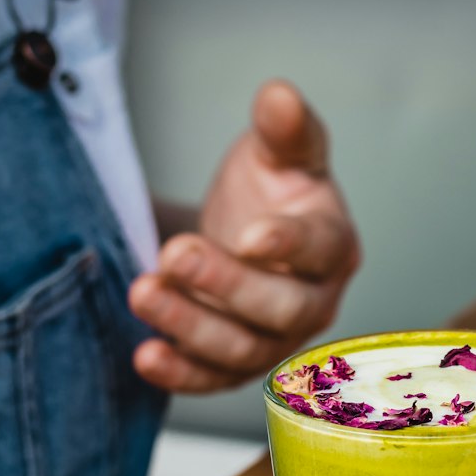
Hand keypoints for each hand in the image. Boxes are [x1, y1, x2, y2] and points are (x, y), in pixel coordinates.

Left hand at [129, 81, 359, 392]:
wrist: (238, 235)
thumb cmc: (267, 193)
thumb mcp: (274, 153)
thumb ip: (283, 129)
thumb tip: (278, 95)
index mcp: (333, 244)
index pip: (319, 249)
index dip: (287, 245)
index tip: (248, 235)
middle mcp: (314, 302)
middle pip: (281, 309)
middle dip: (226, 285)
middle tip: (176, 254)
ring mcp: (276, 341)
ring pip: (243, 349)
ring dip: (190, 326)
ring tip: (142, 292)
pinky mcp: (237, 367)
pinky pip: (213, 380)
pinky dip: (179, 374)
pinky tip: (145, 355)